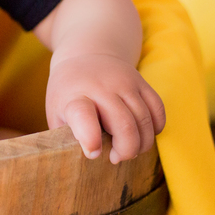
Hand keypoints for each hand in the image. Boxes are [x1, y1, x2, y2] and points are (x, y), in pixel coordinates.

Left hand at [46, 53, 164, 163]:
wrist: (85, 55)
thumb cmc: (69, 94)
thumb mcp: (56, 113)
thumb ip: (66, 137)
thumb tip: (86, 158)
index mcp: (74, 96)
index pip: (82, 114)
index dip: (90, 138)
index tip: (93, 152)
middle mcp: (101, 87)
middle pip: (124, 124)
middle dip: (126, 150)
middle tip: (115, 157)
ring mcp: (124, 82)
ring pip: (144, 120)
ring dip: (141, 144)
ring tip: (127, 148)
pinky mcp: (141, 81)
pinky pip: (158, 110)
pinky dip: (155, 129)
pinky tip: (142, 134)